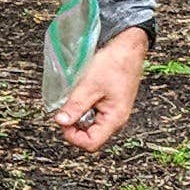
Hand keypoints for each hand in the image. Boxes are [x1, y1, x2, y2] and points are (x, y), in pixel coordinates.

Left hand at [48, 25, 148, 154]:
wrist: (128, 45)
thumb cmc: (115, 62)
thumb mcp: (90, 84)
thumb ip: (75, 105)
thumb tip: (61, 122)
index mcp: (115, 118)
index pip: (90, 143)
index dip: (73, 136)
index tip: (63, 121)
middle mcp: (116, 118)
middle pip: (90, 136)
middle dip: (74, 125)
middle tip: (65, 109)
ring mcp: (113, 110)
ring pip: (90, 123)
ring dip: (78, 114)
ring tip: (74, 98)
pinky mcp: (109, 102)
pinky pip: (93, 112)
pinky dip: (83, 106)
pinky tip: (81, 93)